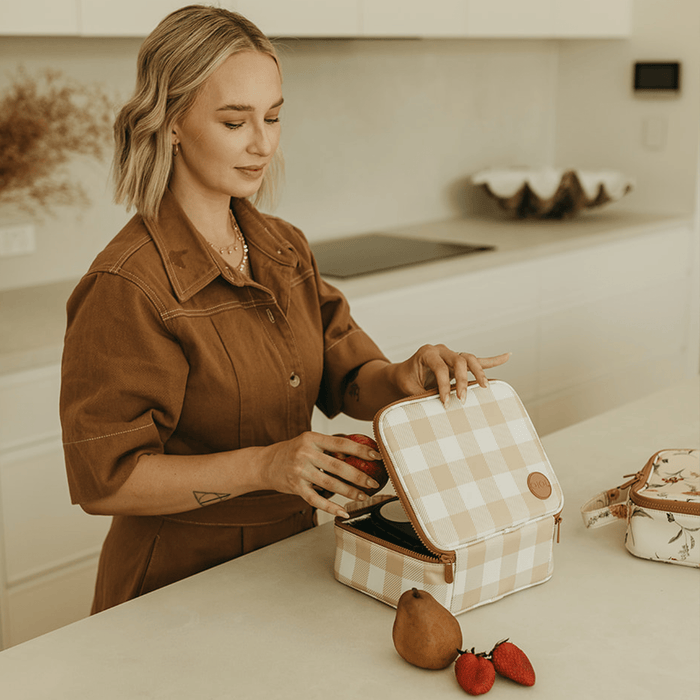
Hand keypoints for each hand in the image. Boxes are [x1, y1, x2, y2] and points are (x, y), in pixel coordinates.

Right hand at [256, 432, 381, 517]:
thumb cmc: (292, 452)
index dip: (361, 449)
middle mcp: (305, 453)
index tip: (377, 455)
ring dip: (349, 492)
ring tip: (363, 496)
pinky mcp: (295, 487)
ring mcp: (299, 471)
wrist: (265, 463)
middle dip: (359, 476)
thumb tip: (357, 450)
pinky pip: (316, 500)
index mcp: (312, 438)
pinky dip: (330, 507)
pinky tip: (342, 512)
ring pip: (330, 484)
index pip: (341, 443)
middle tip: (373, 483)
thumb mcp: (308, 441)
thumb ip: (329, 446)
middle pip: (338, 466)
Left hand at [391, 345, 510, 405]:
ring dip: (479, 373)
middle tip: (462, 399)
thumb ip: (420, 395)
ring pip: (470, 359)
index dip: (443, 386)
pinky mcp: (459, 362)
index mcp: (427, 353)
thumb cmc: (405, 380)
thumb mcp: (408, 388)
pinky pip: (477, 360)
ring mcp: (451, 354)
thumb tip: (433, 409)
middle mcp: (441, 350)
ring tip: (485, 386)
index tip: (444, 402)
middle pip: (459, 360)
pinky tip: (508, 356)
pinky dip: (492, 360)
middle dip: (462, 381)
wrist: (403, 373)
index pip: (440, 368)